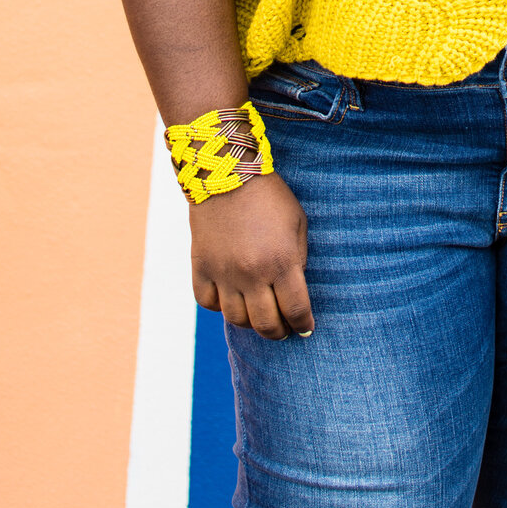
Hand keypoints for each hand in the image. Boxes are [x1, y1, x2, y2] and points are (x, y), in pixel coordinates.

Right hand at [189, 171, 314, 339]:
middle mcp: (252, 273)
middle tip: (283, 329)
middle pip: (266, 324)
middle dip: (279, 332)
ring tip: (259, 314)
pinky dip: (220, 306)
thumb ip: (298, 260)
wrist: (227, 174)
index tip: (305, 329)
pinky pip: (208, 303)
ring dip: (251, 322)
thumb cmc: (270, 197)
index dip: (303, 325)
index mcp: (281, 262)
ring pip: (236, 319)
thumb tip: (294, 291)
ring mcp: (224, 273)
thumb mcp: (297, 224)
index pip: (296, 310)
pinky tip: (231, 297)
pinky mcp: (201, 267)